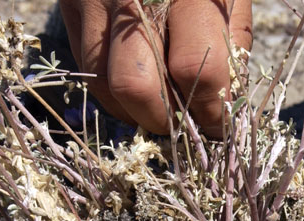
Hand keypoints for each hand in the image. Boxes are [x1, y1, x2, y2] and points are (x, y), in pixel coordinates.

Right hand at [58, 0, 251, 136]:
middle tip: (187, 124)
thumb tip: (223, 109)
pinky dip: (116, 95)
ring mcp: (95, 0)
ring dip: (138, 114)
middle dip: (166, 121)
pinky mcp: (72, 8)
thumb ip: (231, 46)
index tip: (218, 125)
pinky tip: (140, 86)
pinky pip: (89, 72)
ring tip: (164, 108)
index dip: (209, 109)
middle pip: (138, 86)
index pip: (194, 68)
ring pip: (107, 86)